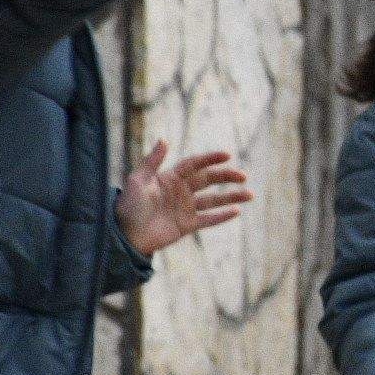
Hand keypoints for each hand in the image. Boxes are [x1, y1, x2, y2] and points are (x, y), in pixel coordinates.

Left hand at [116, 141, 251, 253]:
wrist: (125, 235)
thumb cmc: (128, 206)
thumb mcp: (138, 180)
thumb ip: (152, 161)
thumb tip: (164, 139)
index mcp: (170, 177)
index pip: (194, 165)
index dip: (210, 159)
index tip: (226, 155)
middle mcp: (180, 191)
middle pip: (208, 180)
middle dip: (226, 176)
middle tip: (243, 175)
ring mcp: (185, 208)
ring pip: (213, 200)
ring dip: (231, 197)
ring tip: (250, 194)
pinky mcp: (187, 225)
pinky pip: (208, 219)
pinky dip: (222, 216)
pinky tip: (236, 211)